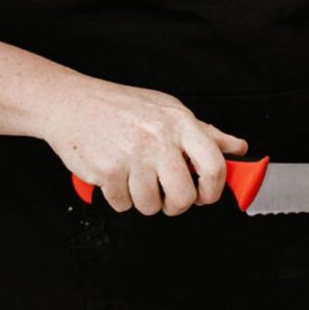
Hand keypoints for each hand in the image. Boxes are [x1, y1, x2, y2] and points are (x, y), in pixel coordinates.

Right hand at [43, 73, 247, 215]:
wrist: (71, 103)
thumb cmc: (121, 107)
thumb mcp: (169, 109)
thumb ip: (206, 133)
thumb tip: (237, 147)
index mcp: (179, 123)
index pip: (214, 166)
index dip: (214, 189)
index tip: (206, 194)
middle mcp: (158, 139)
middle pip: (184, 196)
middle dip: (177, 205)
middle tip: (169, 197)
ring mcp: (131, 156)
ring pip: (152, 206)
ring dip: (144, 200)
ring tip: (137, 179)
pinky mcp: (107, 172)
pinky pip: (123, 205)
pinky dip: (120, 197)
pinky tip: (116, 176)